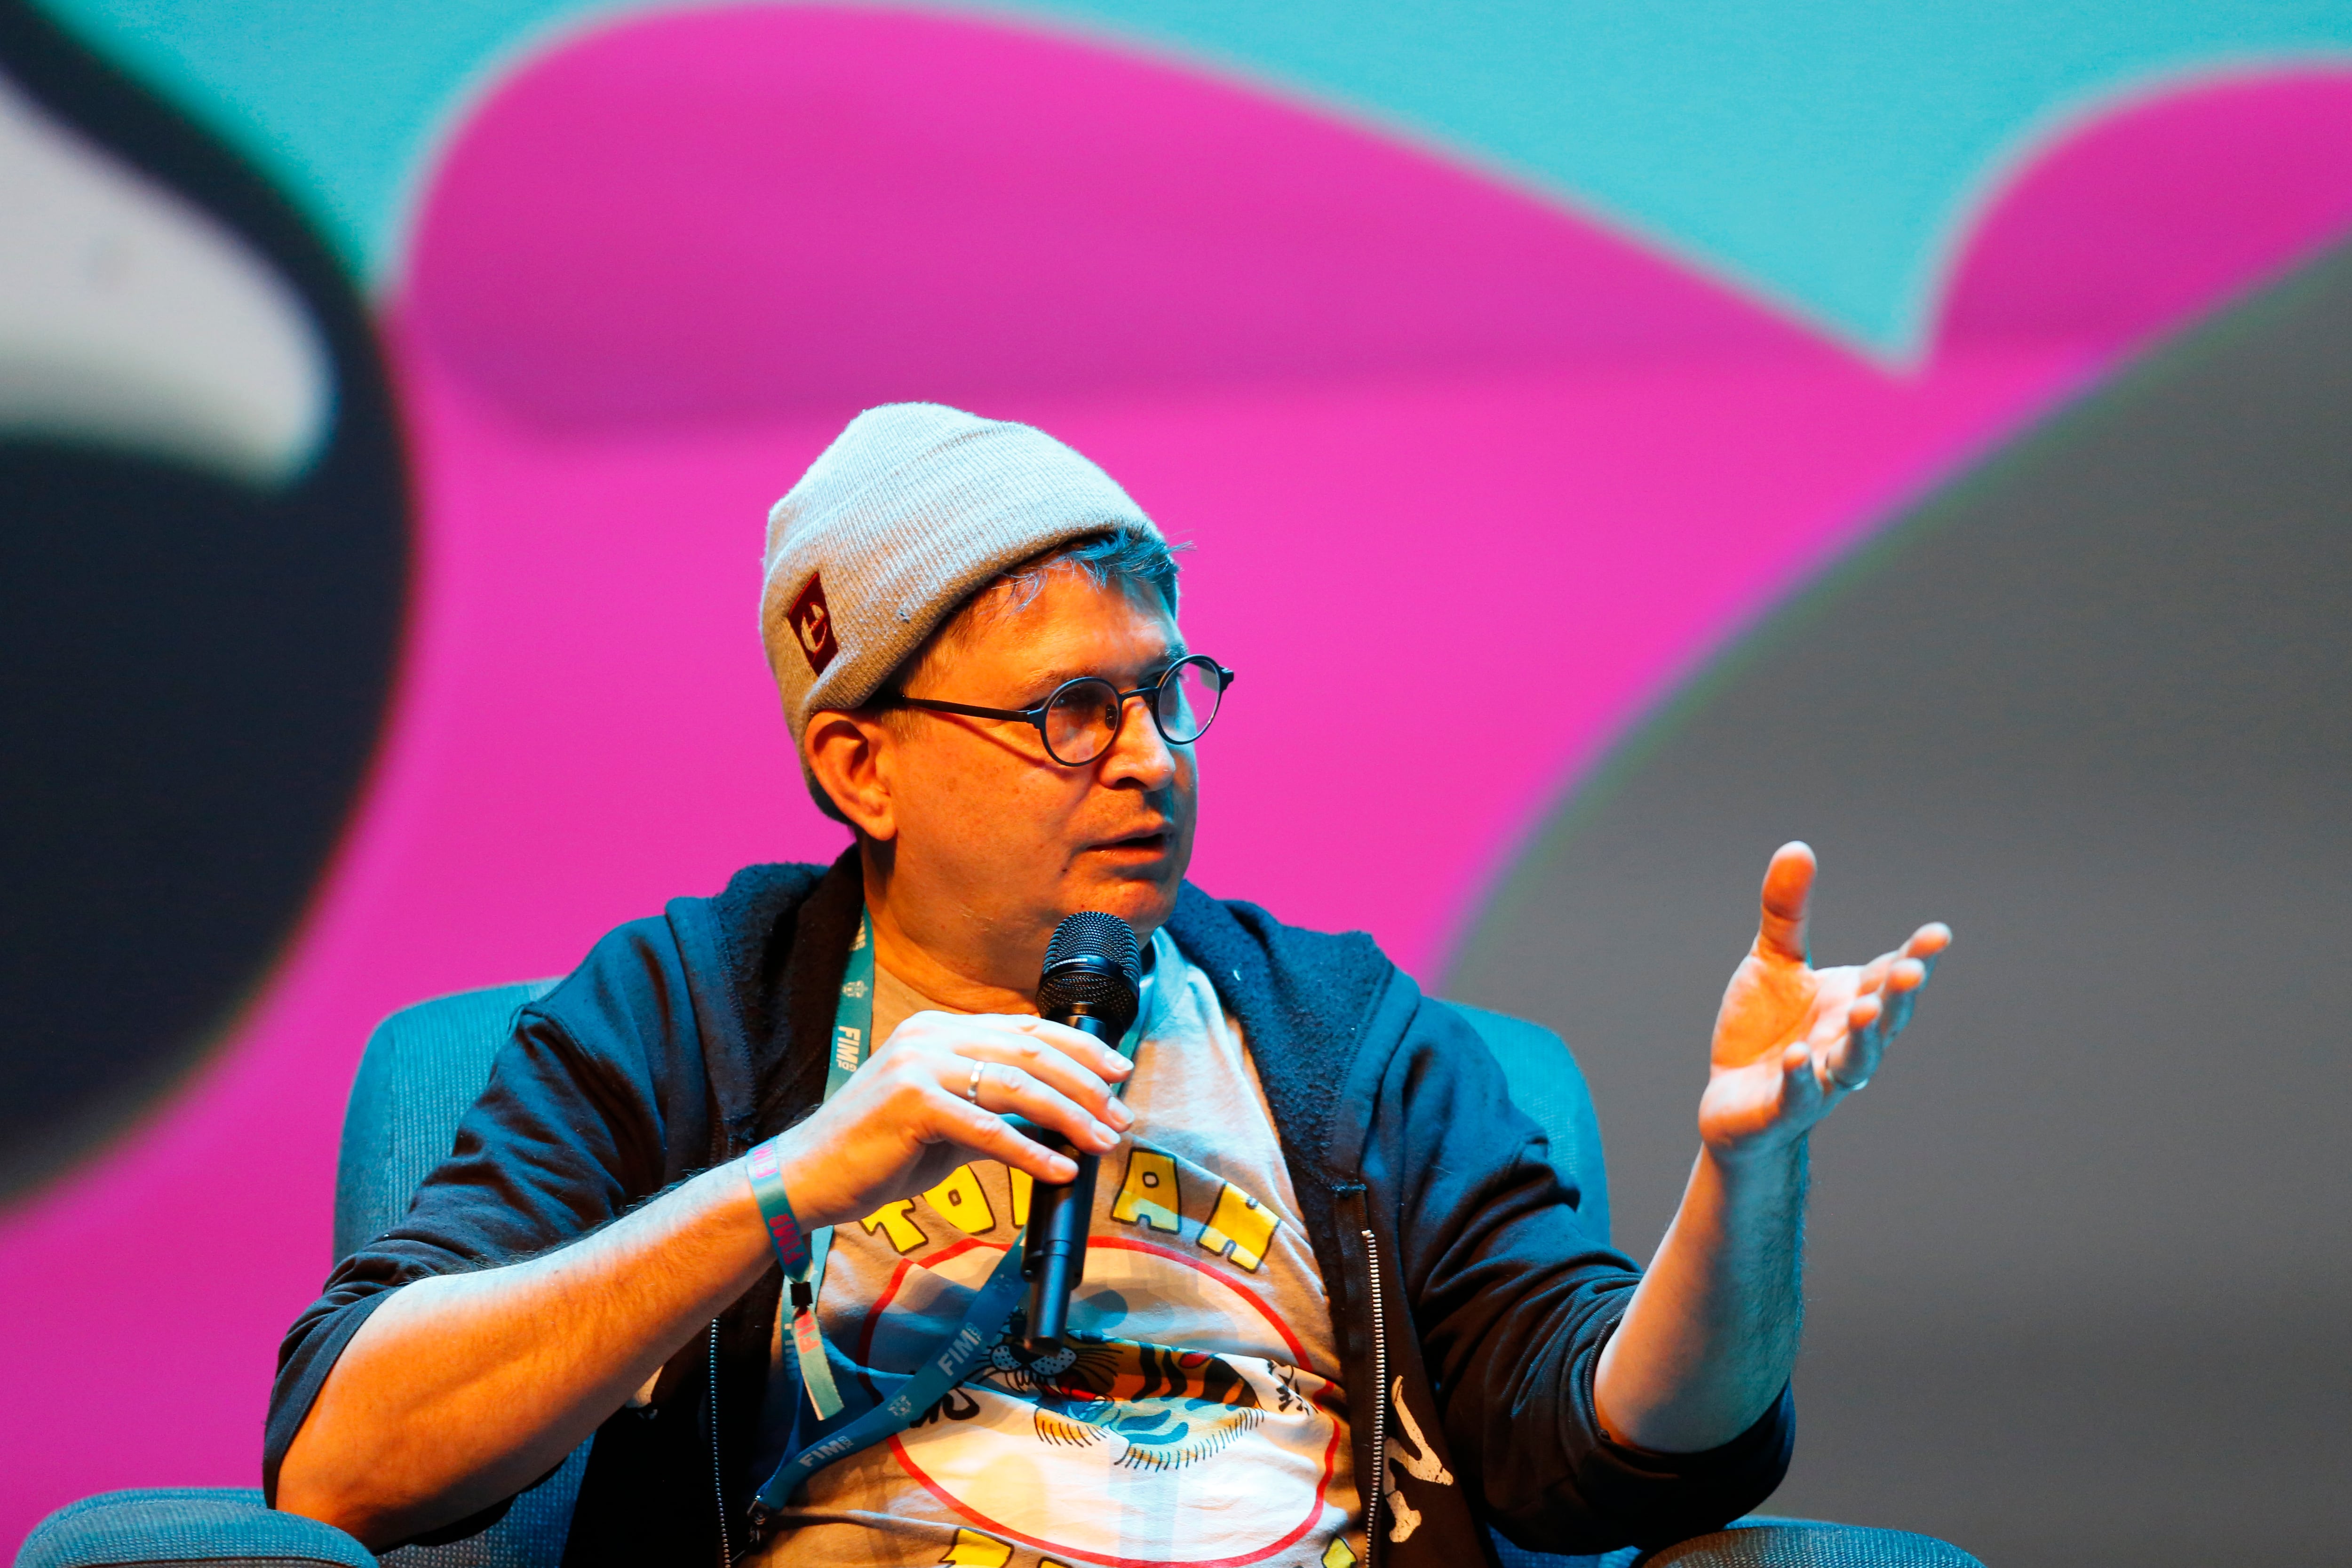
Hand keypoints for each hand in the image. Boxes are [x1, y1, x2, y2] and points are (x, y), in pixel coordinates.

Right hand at [762, 1011, 1134, 1229]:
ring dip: (1070, 1117)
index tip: (1120, 1073)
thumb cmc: (879, 1150)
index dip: (1080, 1049)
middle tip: (1121, 1116)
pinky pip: (987, 1127)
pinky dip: (1031, 1151)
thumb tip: (1060, 1115)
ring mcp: (919, 1065)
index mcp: (940, 1028)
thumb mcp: (948, 1118)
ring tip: (1103, 1143)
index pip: (1028, 1028)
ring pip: (1017, 1085)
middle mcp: (931, 1035)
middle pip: (1031, 1052)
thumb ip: (995, 1106)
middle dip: (1086, 1085)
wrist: (808, 1176)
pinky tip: (1060, 1169)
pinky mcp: (911, 1103)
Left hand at [1699, 842, 1949, 1158]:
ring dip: (1863, 1038)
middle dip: (1900, 995)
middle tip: (1913, 969)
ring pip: (1854, 1061)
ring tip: (1866, 1009)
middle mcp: (1847, 1039)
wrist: (1733, 1098)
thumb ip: (1787, 912)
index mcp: (1852, 1000)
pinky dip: (1803, 1077)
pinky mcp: (1785, 1106)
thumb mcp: (1772, 962)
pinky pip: (1800, 1094)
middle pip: (1885, 1018)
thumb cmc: (1765, 1029)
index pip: (1890, 976)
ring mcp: (1821, 1077)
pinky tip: (1800, 1057)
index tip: (1938, 934)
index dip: (1916, 957)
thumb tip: (1797, 846)